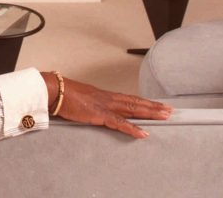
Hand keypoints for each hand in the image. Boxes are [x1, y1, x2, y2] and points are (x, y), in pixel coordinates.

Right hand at [41, 72, 172, 138]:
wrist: (53, 90)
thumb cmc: (62, 95)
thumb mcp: (80, 99)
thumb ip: (89, 105)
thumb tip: (91, 110)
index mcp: (103, 95)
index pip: (128, 98)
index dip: (143, 102)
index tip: (156, 104)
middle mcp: (107, 98)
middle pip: (135, 102)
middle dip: (153, 106)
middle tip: (169, 110)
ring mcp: (104, 105)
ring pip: (132, 109)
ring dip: (149, 113)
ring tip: (164, 116)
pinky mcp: (99, 114)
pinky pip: (119, 123)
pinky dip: (133, 128)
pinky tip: (143, 133)